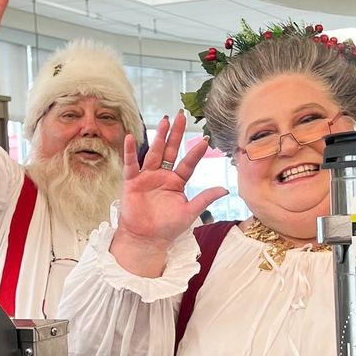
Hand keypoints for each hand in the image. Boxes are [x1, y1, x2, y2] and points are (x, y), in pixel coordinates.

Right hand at [110, 112, 226, 275]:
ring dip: (159, 137)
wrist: (146, 238)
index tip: (205, 139)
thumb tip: (225, 189)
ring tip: (164, 121)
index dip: (195, 153)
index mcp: (177, 182)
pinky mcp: (132, 181)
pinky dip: (130, 151)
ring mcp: (147, 177)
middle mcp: (162, 175)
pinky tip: (131, 137)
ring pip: (154, 152)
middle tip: (180, 116)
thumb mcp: (189, 213)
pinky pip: (131, 164)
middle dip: (176, 134)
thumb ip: (205, 199)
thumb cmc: (167, 228)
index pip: (188, 164)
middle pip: (171, 151)